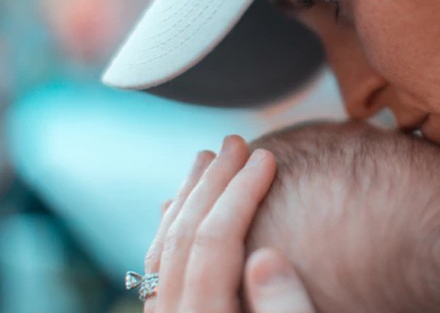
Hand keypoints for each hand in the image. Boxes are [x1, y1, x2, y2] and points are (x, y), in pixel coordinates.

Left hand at [142, 135, 316, 312]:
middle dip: (212, 183)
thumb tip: (266, 258)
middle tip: (236, 142)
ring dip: (187, 197)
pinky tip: (177, 205)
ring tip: (207, 159)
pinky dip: (170, 227)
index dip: (241, 193)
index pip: (216, 241)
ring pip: (163, 247)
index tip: (266, 157)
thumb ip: (283, 308)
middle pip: (183, 237)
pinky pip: (156, 266)